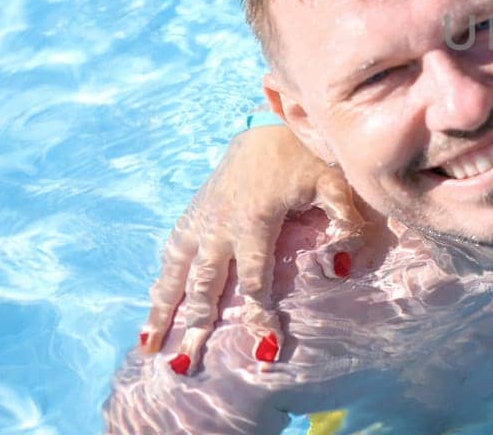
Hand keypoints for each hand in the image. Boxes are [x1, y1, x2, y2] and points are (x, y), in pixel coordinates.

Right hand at [137, 123, 363, 373]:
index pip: (255, 280)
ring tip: (149, 346)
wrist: (270, 128)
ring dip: (162, 309)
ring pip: (176, 272)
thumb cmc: (305, 159)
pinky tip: (153, 307)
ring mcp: (201, 220)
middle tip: (185, 364)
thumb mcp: (333, 184)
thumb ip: (343, 222)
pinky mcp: (192, 214)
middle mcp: (219, 225)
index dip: (260, 316)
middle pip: (204, 285)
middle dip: (195, 326)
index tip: (266, 349)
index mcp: (254, 221)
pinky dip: (160, 282)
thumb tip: (342, 266)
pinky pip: (170, 253)